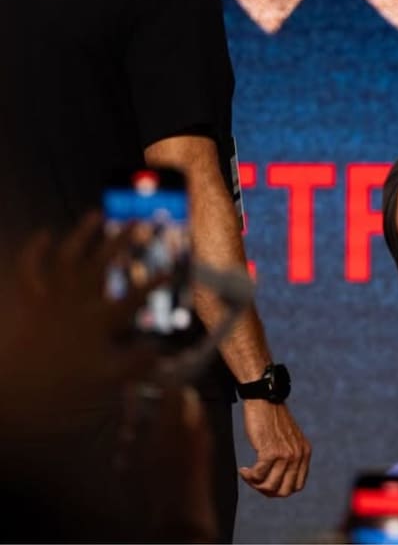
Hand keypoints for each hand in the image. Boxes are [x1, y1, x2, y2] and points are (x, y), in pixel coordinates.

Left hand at [0, 214, 157, 421]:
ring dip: (82, 234)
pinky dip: (35, 250)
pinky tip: (44, 233)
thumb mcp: (105, 381)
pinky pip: (29, 269)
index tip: (172, 268)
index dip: (155, 281)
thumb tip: (160, 349)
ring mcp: (50, 297)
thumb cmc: (59, 389)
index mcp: (99, 320)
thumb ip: (136, 363)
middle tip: (138, 222)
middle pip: (103, 263)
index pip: (135, 296)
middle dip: (122, 241)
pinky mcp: (28, 301)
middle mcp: (76, 301)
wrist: (11, 394)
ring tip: (96, 214)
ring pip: (68, 256)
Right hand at [239, 399, 311, 496]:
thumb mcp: (289, 440)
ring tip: (248, 475)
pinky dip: (248, 477)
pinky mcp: (270, 452)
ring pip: (269, 486)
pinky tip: (244, 470)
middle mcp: (298, 455)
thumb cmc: (272, 420)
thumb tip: (278, 484)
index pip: (297, 486)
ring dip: (255, 484)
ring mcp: (285, 454)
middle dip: (267, 491)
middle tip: (256, 483)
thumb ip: (289, 458)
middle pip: (284, 491)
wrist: (264, 401)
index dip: (280, 490)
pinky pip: (258, 476)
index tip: (267, 483)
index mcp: (305, 453)